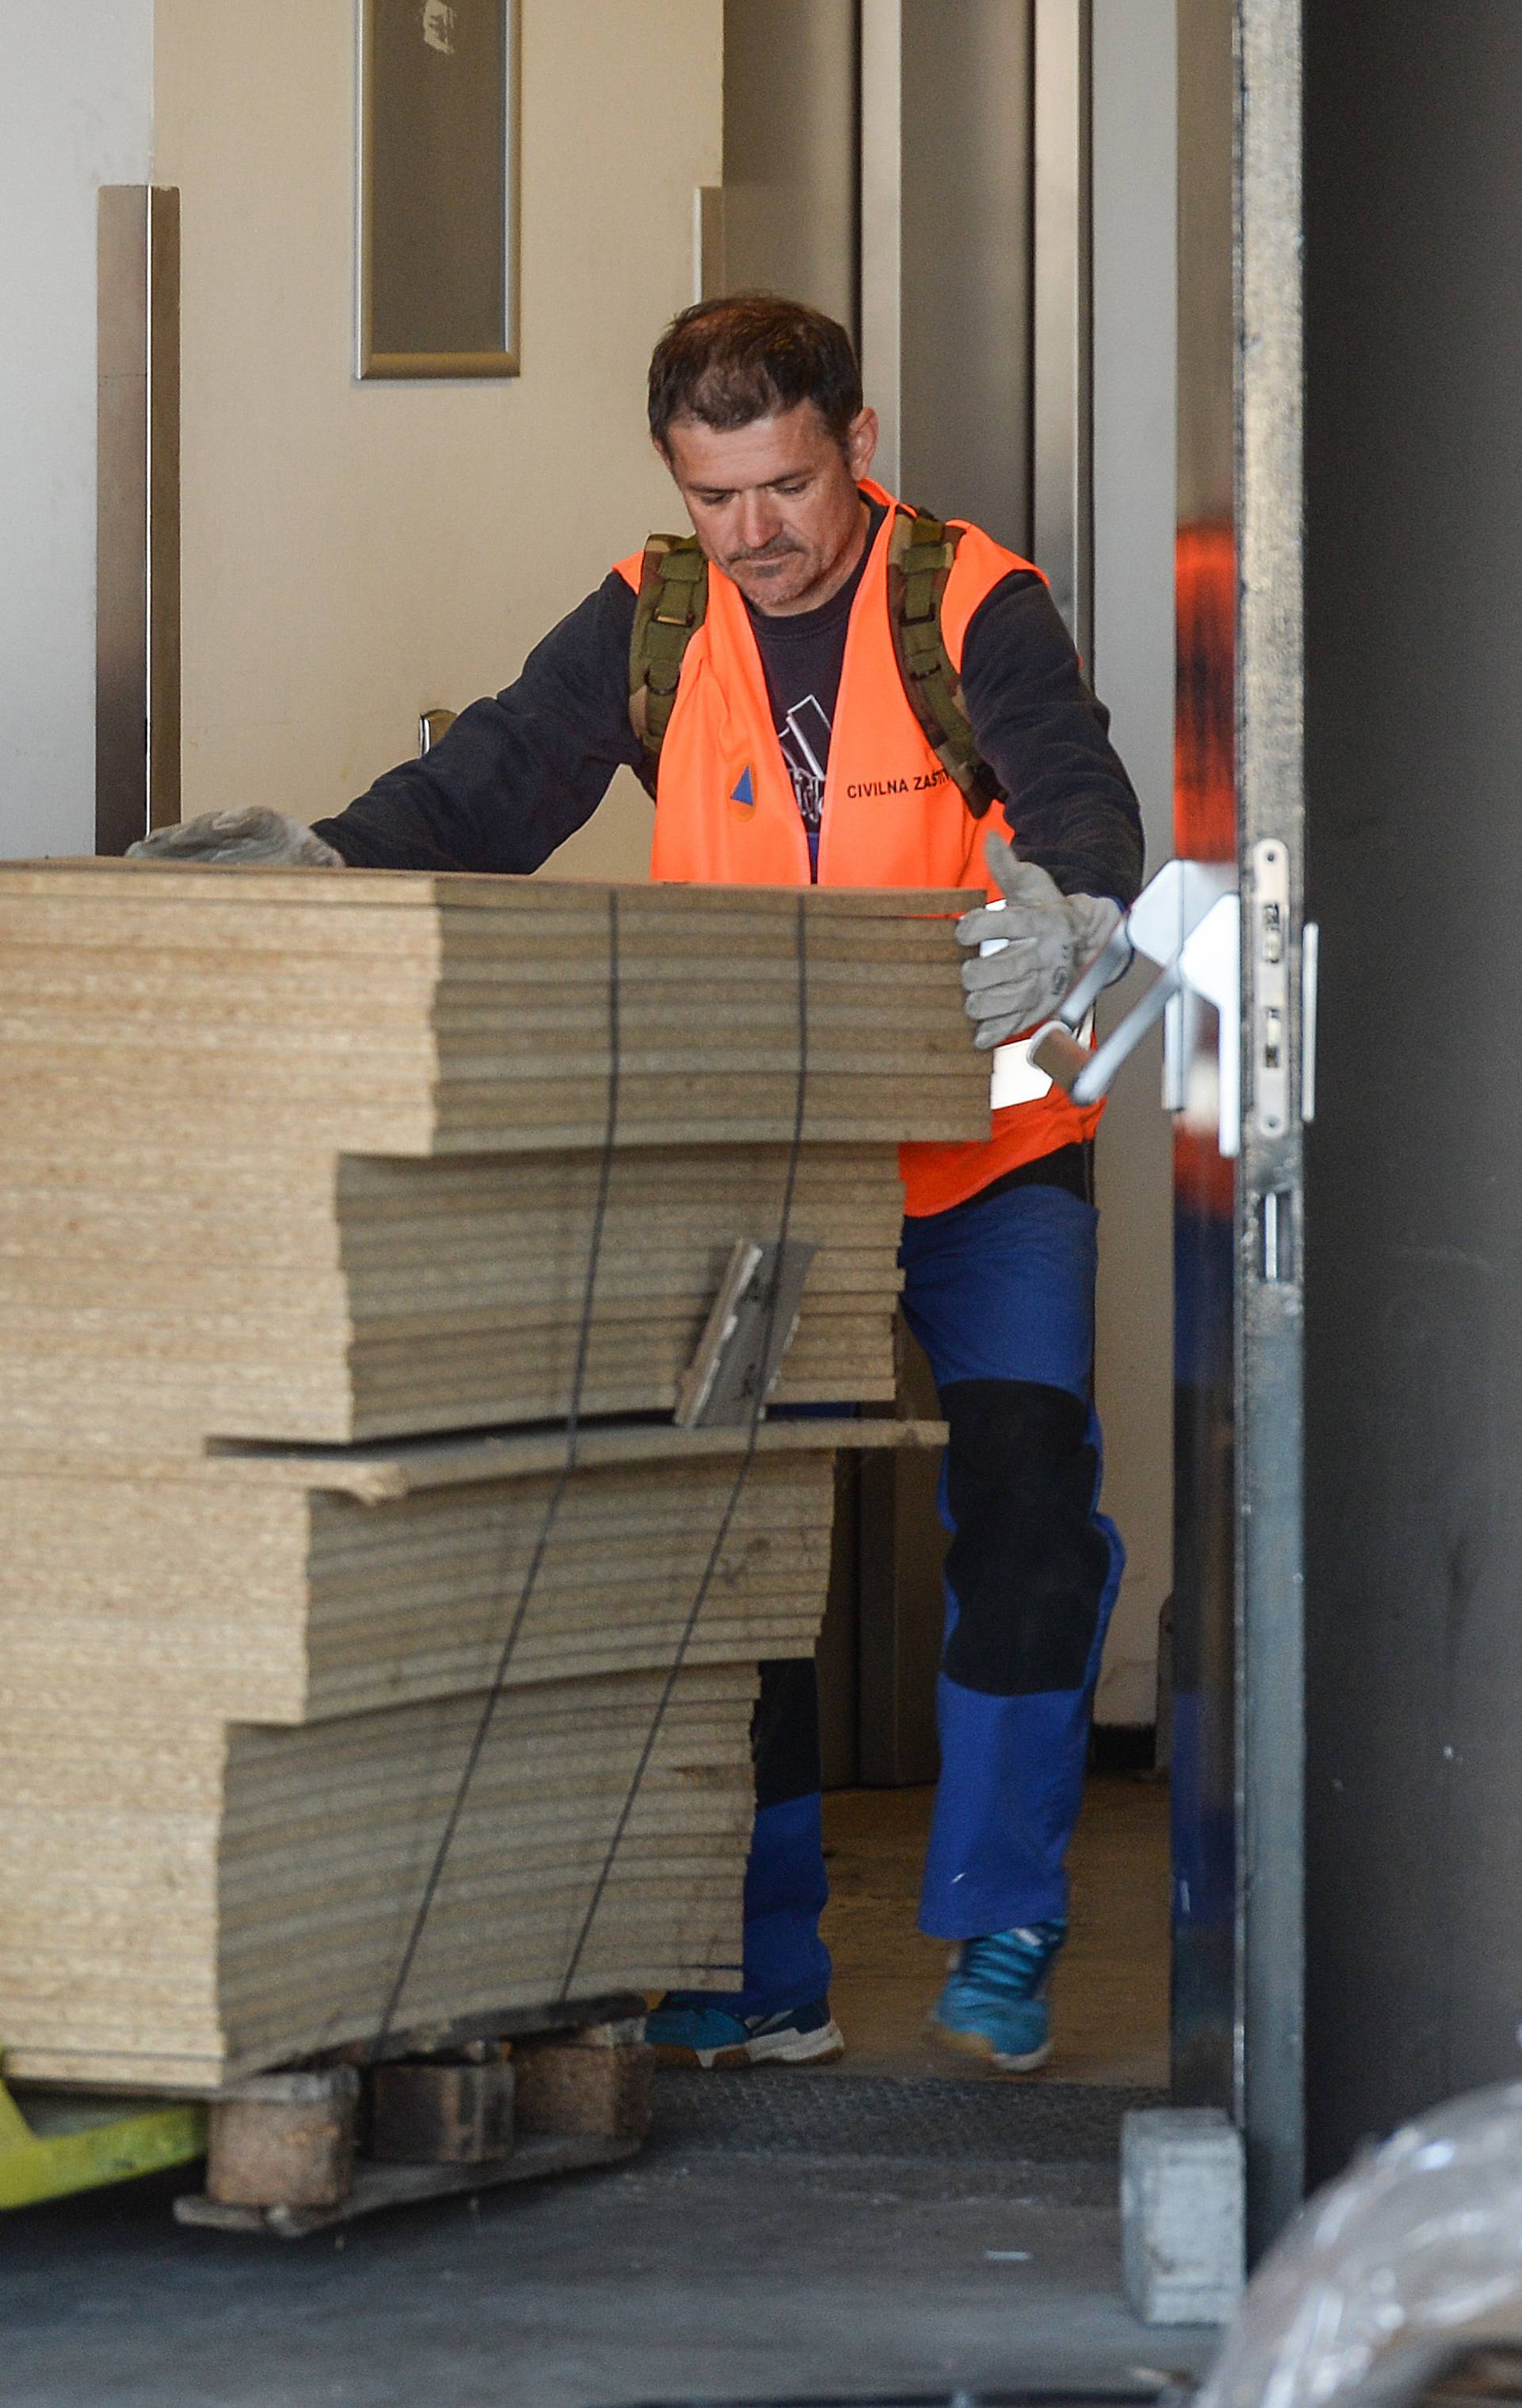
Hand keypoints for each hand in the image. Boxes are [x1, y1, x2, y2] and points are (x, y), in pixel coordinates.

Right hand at [127, 808, 342, 867]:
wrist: (297, 854)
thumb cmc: (309, 858)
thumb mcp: (323, 859)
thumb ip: (327, 859)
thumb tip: (335, 862)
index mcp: (268, 825)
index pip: (252, 817)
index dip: (237, 818)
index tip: (223, 825)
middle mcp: (236, 827)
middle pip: (209, 826)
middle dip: (189, 832)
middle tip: (169, 840)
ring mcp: (214, 838)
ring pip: (185, 837)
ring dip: (163, 844)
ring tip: (137, 851)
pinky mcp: (200, 851)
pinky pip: (174, 851)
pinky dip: (155, 854)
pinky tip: (132, 860)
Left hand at [956, 831, 1122, 1050]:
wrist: (1091, 941)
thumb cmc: (1052, 911)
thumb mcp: (1033, 886)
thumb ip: (1007, 867)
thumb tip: (991, 839)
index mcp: (1043, 922)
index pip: (1008, 924)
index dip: (976, 927)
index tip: (962, 931)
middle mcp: (1047, 955)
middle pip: (1006, 968)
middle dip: (977, 974)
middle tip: (967, 973)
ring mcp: (1047, 984)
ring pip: (1011, 1001)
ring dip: (983, 1004)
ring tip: (972, 1000)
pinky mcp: (1045, 1008)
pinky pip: (1020, 1025)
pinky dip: (997, 1033)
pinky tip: (978, 1035)